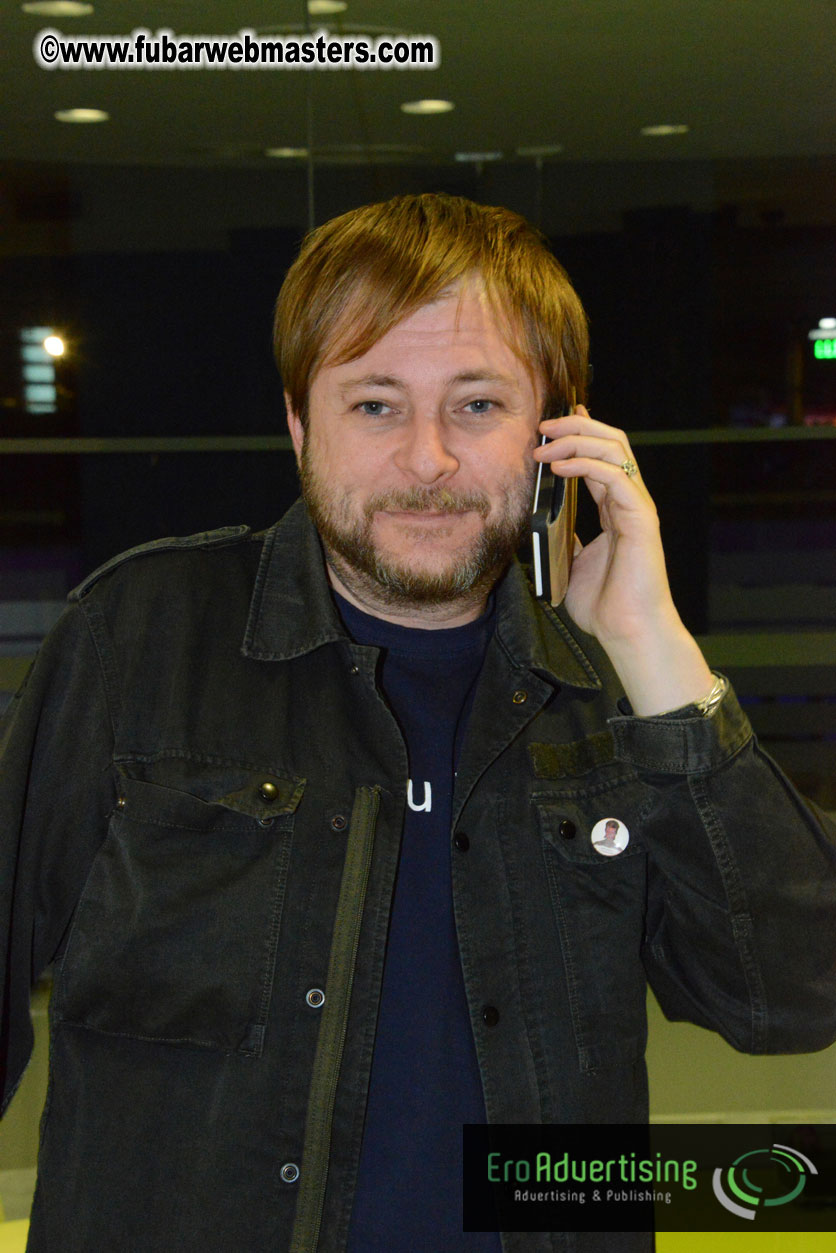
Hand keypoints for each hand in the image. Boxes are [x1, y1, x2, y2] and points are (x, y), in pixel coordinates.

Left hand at [534, 406, 712, 714]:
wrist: (628, 632)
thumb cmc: (605, 605)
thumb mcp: (573, 563)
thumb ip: (566, 539)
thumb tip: (545, 525)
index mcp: (615, 509)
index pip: (601, 456)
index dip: (579, 434)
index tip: (550, 424)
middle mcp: (629, 501)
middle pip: (611, 442)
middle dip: (576, 427)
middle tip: (543, 425)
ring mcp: (637, 507)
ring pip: (614, 451)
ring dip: (576, 440)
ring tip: (545, 443)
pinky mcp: (641, 519)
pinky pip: (616, 477)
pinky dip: (585, 465)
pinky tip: (559, 468)